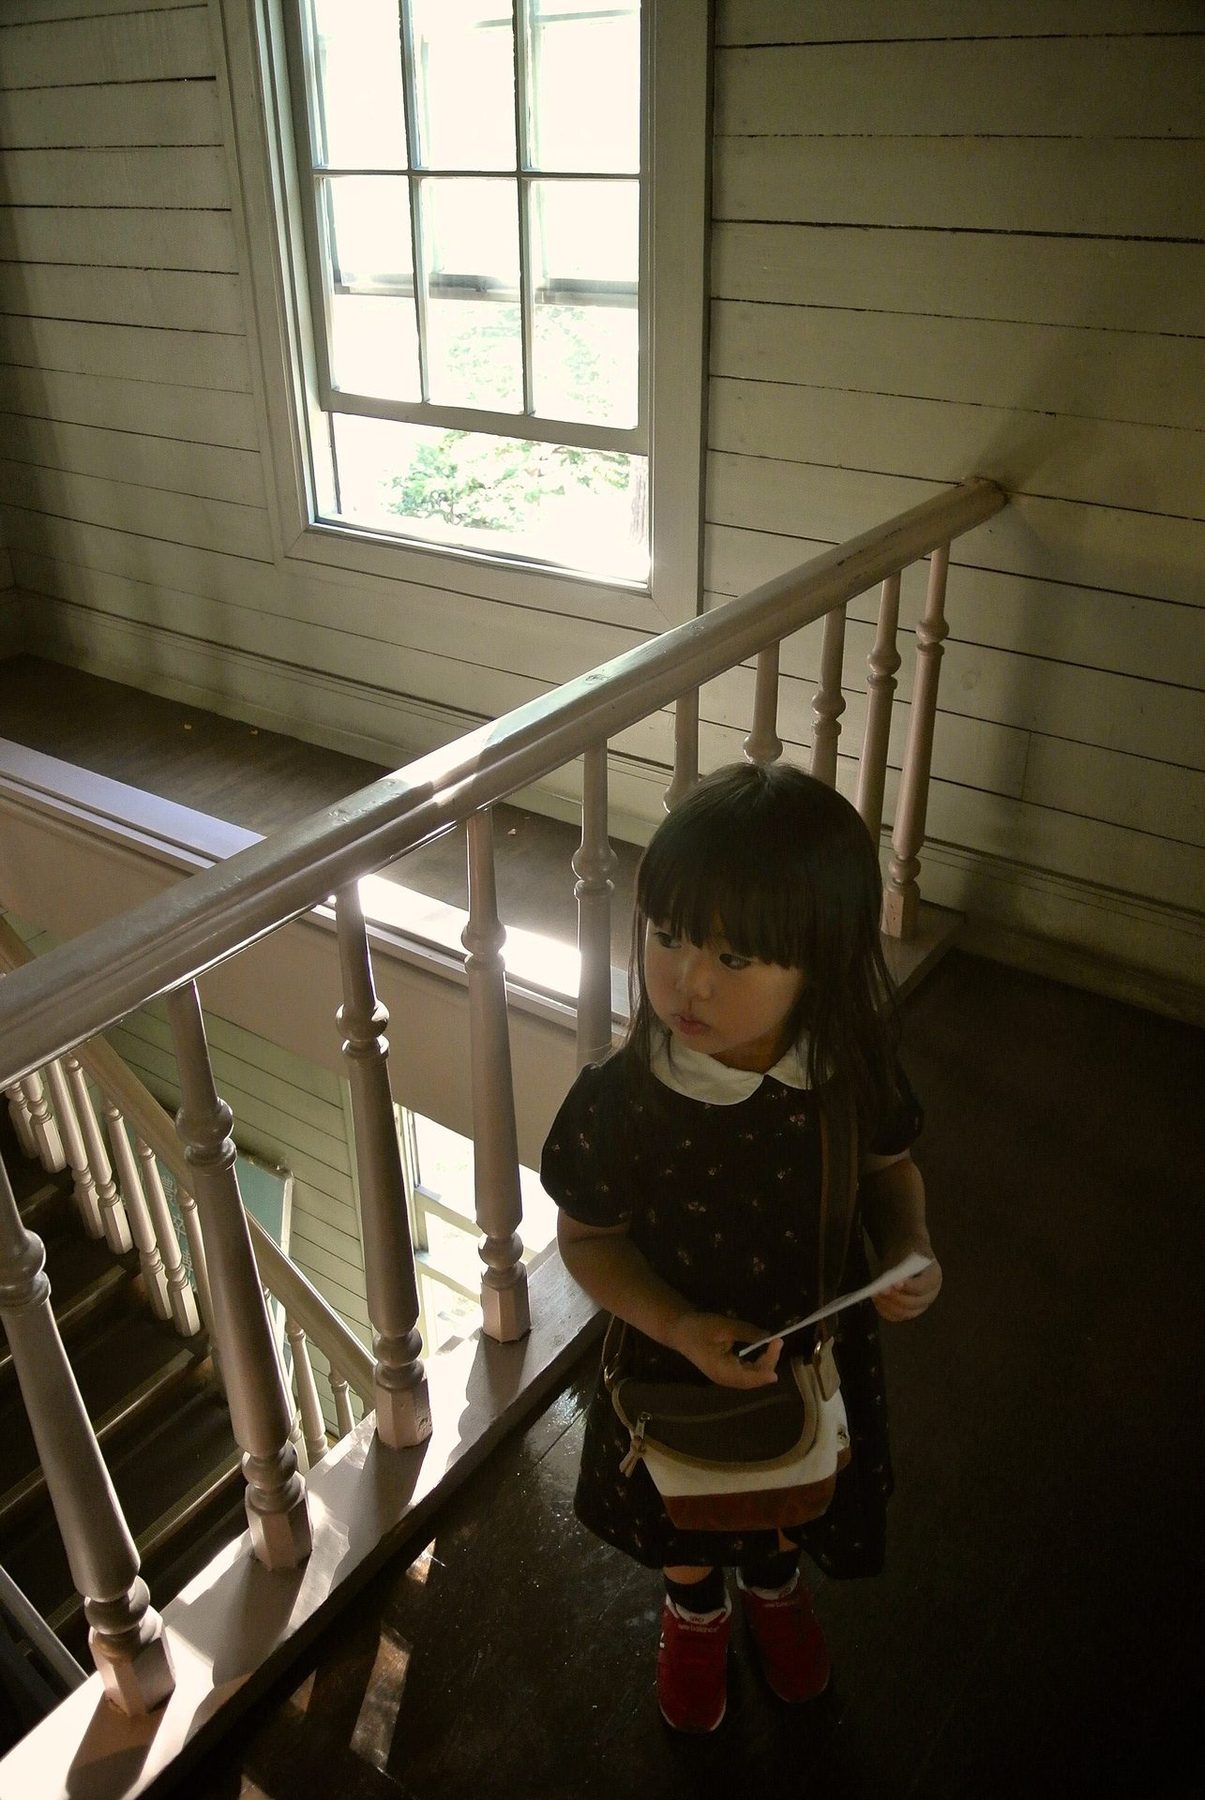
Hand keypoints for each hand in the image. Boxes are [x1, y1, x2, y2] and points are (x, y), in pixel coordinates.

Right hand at [667, 1311, 782, 1387]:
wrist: (679, 1331)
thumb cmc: (699, 1328)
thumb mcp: (723, 1327)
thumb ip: (746, 1332)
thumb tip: (768, 1336)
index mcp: (721, 1371)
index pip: (749, 1377)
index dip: (766, 1369)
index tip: (777, 1351)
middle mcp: (725, 1378)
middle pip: (752, 1378)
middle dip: (768, 1363)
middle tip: (778, 1342)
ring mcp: (725, 1376)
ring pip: (751, 1376)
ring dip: (764, 1363)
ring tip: (774, 1346)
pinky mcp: (726, 1370)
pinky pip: (746, 1371)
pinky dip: (757, 1363)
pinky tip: (763, 1352)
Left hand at [873, 1253, 941, 1321]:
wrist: (906, 1256)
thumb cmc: (906, 1253)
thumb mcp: (906, 1252)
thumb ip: (901, 1266)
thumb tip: (892, 1280)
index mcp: (934, 1277)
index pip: (924, 1286)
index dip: (909, 1287)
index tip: (894, 1283)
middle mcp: (930, 1295)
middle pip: (915, 1303)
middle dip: (897, 1298)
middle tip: (882, 1290)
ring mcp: (920, 1306)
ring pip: (906, 1313)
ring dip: (889, 1306)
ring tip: (876, 1295)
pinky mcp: (908, 1312)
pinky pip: (897, 1317)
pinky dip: (886, 1311)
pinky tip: (877, 1301)